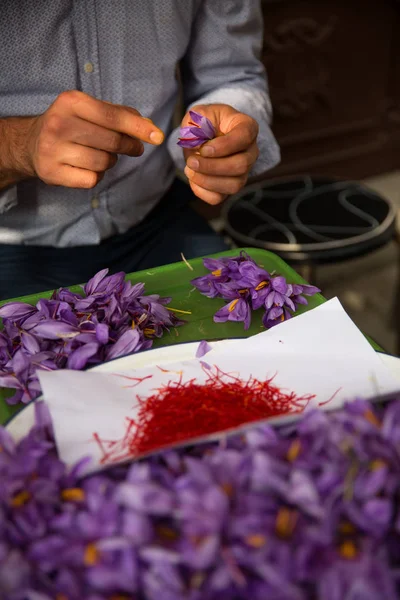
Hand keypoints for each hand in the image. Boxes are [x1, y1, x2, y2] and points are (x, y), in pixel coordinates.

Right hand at [21, 91, 163, 188]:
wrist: (30, 144)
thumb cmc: (70, 124)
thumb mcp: (89, 110)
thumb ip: (120, 115)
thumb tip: (150, 128)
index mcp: (70, 102)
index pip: (113, 117)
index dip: (138, 128)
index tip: (157, 137)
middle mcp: (59, 124)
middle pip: (112, 142)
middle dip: (129, 147)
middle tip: (134, 148)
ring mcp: (53, 150)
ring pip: (103, 163)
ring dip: (110, 161)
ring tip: (99, 154)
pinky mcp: (52, 173)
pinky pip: (92, 179)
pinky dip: (97, 176)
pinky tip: (86, 167)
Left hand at [182, 104, 258, 204]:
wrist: (204, 134)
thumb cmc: (205, 121)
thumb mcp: (199, 114)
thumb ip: (196, 123)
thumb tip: (195, 143)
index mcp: (247, 127)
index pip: (244, 137)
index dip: (223, 146)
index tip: (204, 149)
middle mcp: (251, 151)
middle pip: (241, 165)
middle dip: (212, 167)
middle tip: (191, 161)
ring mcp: (243, 171)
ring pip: (234, 185)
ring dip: (207, 181)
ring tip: (189, 170)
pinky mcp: (230, 186)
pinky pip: (220, 197)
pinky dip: (203, 192)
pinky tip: (193, 178)